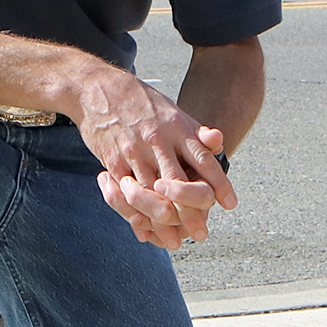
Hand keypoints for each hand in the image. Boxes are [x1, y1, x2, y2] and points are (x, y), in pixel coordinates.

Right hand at [75, 69, 235, 248]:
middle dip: (191, 212)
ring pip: (152, 194)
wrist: (96, 88)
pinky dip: (136, 213)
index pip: (203, 159)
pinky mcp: (113, 161)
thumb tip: (218, 142)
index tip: (230, 204)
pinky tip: (145, 228)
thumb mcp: (172, 109)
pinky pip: (127, 193)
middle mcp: (157, 140)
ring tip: (175, 239)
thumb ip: (195, 130)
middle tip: (202, 232)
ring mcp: (134, 152)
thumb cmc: (140, 101)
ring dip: (164, 220)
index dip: (219, 183)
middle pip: (178, 183)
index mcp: (176, 126)